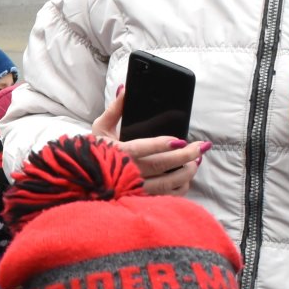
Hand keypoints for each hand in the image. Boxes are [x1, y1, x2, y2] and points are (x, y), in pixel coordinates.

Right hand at [92, 86, 208, 195]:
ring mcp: (135, 189)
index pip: (140, 149)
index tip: (179, 141)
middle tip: (201, 147)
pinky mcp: (142, 198)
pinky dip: (181, 186)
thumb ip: (114, 109)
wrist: (88, 179)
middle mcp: (126, 173)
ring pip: (166, 183)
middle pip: (160, 166)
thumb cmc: (95, 152)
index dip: (160, 145)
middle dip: (185, 156)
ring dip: (186, 171)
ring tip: (197, 159)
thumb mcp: (100, 128)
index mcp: (116, 153)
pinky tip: (187, 175)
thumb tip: (125, 90)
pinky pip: (166, 195)